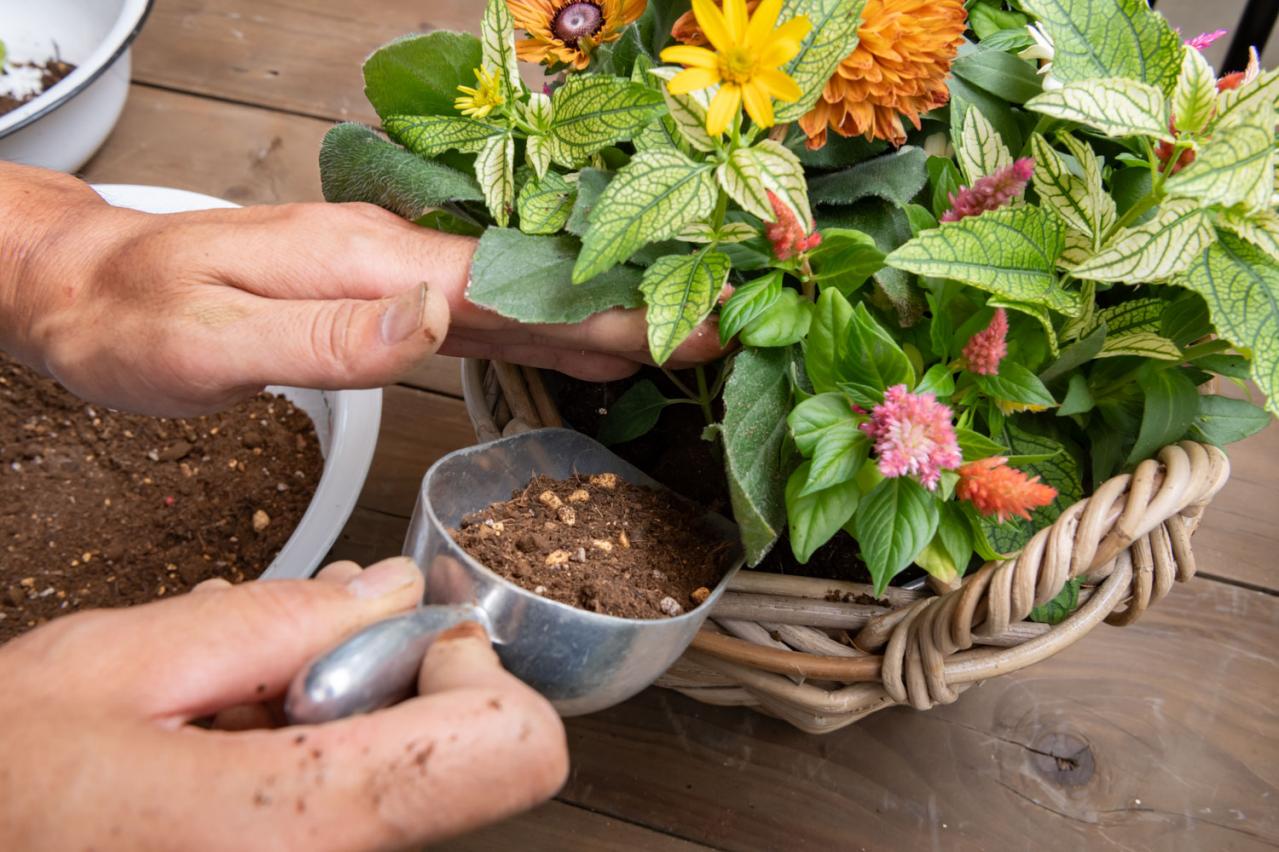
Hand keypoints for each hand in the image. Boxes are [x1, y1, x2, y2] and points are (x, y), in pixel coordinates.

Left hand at [0, 164, 722, 415]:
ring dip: (594, 313)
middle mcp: (388, 253)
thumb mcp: (208, 336)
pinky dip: (539, 324)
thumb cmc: (128, 316)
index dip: (597, 310)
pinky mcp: (373, 290)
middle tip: (712, 324)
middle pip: (530, 281)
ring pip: (513, 291)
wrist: (77, 283)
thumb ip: (328, 332)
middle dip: (624, 305)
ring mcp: (385, 269)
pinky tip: (571, 342)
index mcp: (365, 259)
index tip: (677, 326)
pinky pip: (477, 307)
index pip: (507, 287)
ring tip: (669, 333)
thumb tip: (438, 316)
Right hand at [0, 558, 567, 850]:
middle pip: (460, 762)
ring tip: (237, 697)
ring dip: (338, 718)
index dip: (471, 665)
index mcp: (291, 828)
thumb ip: (276, 619)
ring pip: (404, 784)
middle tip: (288, 660)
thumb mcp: (115, 668)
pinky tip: (230, 738)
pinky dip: (312, 761)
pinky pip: (350, 813)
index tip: (408, 631)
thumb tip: (390, 591)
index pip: (511, 746)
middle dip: (385, 684)